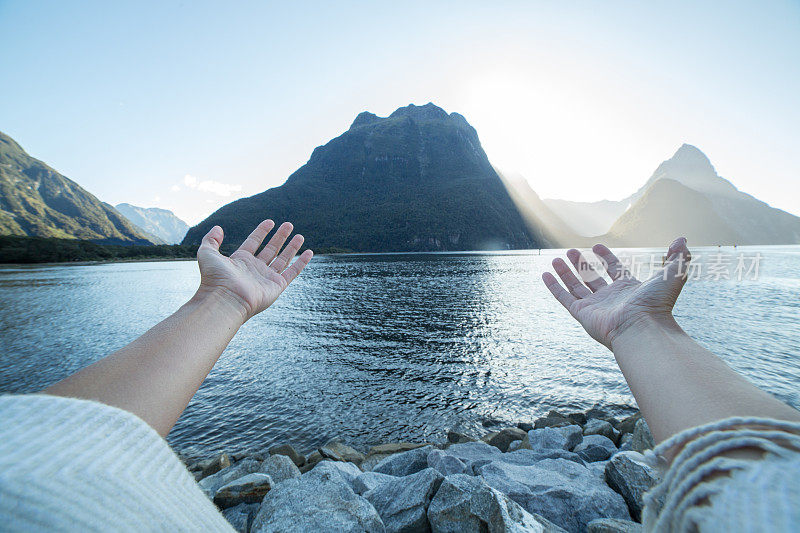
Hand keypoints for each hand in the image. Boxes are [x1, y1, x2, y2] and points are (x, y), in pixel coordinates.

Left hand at [195, 220, 312, 321]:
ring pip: (283, 259)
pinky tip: (308, 252)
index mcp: (241, 261)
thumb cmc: (214, 279)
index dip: (262, 232)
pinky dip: (301, 263)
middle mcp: (255, 269)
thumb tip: (218, 228)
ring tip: (299, 235)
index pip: (254, 242)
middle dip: (280, 237)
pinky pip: (292, 272)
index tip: (270, 222)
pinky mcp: (277, 286)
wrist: (225, 299)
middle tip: (288, 225)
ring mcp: (267, 277)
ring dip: (292, 247)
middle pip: (271, 249)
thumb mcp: (207, 253)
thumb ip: (211, 240)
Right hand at [542, 237, 690, 348]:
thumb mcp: (672, 275)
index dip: (606, 257)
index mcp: (628, 290)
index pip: (614, 270)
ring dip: (566, 273)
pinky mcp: (582, 314)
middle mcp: (610, 298)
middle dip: (582, 264)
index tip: (596, 246)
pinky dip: (554, 287)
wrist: (642, 329)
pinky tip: (545, 274)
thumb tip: (682, 240)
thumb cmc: (657, 304)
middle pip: (592, 278)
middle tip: (571, 252)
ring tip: (557, 259)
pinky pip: (564, 298)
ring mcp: (595, 307)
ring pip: (576, 287)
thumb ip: (678, 257)